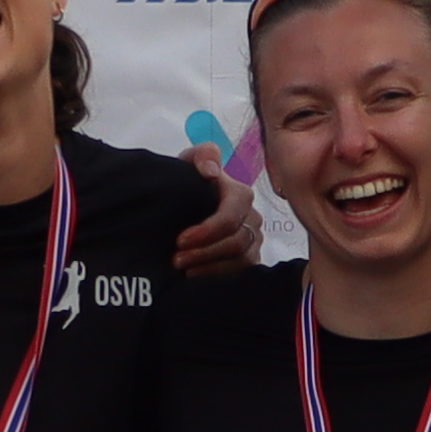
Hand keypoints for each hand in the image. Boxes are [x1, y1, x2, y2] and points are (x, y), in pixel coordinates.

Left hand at [168, 144, 265, 275]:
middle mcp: (252, 219)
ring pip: (240, 260)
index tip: (180, 240)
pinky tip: (196, 275)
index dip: (207, 231)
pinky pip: (242, 273)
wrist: (187, 205)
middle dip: (204, 252)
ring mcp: (253, 241)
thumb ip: (202, 155)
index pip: (230, 217)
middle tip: (176, 259)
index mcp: (240, 195)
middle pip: (236, 242)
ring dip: (210, 266)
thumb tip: (211, 172)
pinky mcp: (250, 260)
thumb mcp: (189, 163)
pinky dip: (218, 275)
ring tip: (183, 269)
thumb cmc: (190, 184)